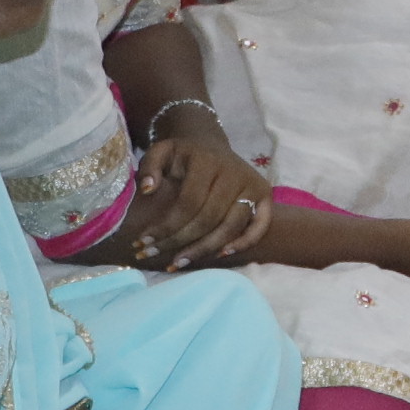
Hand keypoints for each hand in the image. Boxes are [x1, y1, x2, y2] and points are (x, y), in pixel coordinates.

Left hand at [113, 128, 269, 269]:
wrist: (212, 147)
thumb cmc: (184, 156)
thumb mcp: (162, 151)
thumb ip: (150, 166)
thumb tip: (147, 190)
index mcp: (207, 161)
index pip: (189, 202)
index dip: (167, 226)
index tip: (145, 241)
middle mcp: (234, 173)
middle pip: (208, 219)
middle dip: (180, 241)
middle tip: (155, 254)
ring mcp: (252, 186)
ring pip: (230, 227)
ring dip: (204, 249)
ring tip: (179, 262)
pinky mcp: (264, 197)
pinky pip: (258, 227)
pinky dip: (243, 243)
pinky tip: (220, 255)